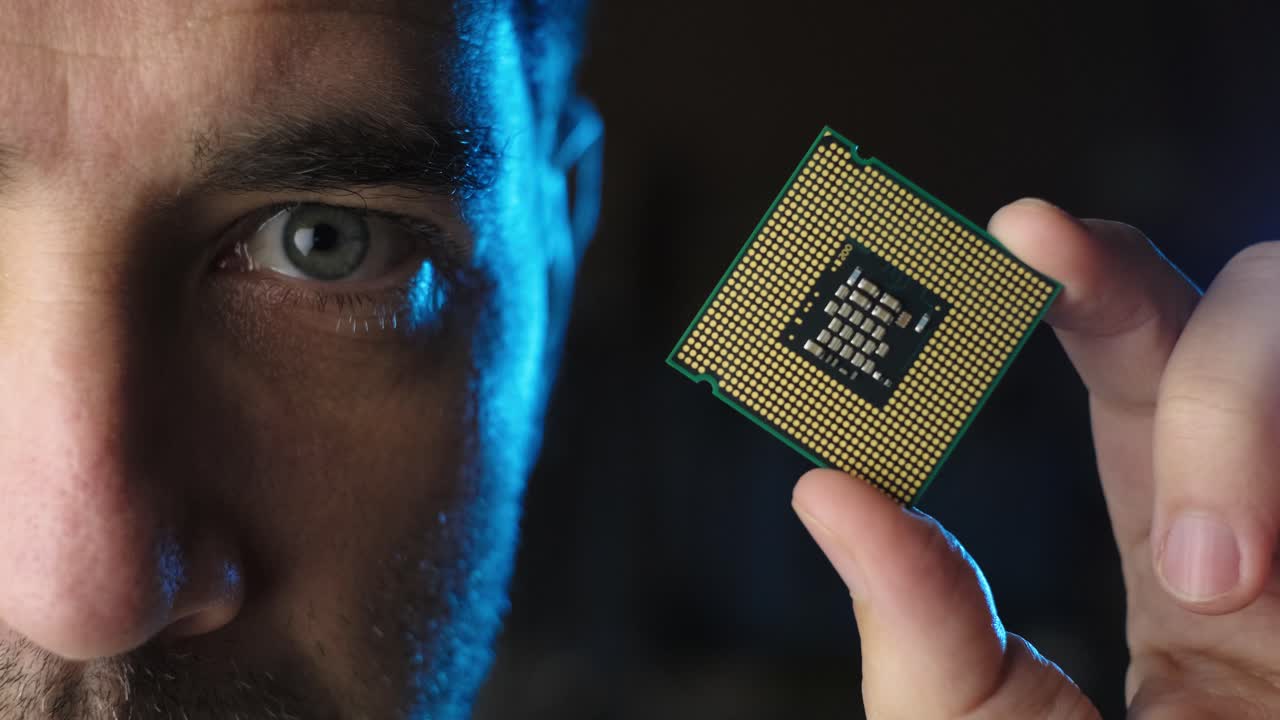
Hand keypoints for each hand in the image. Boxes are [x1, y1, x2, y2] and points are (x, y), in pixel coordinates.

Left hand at [791, 198, 1279, 718]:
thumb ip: (918, 627)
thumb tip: (823, 491)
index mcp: (1188, 544)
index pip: (1141, 360)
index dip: (1080, 283)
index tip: (1011, 234)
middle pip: (1244, 308)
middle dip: (1151, 299)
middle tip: (1050, 279)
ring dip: (1242, 416)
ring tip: (1224, 583)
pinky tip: (1271, 575)